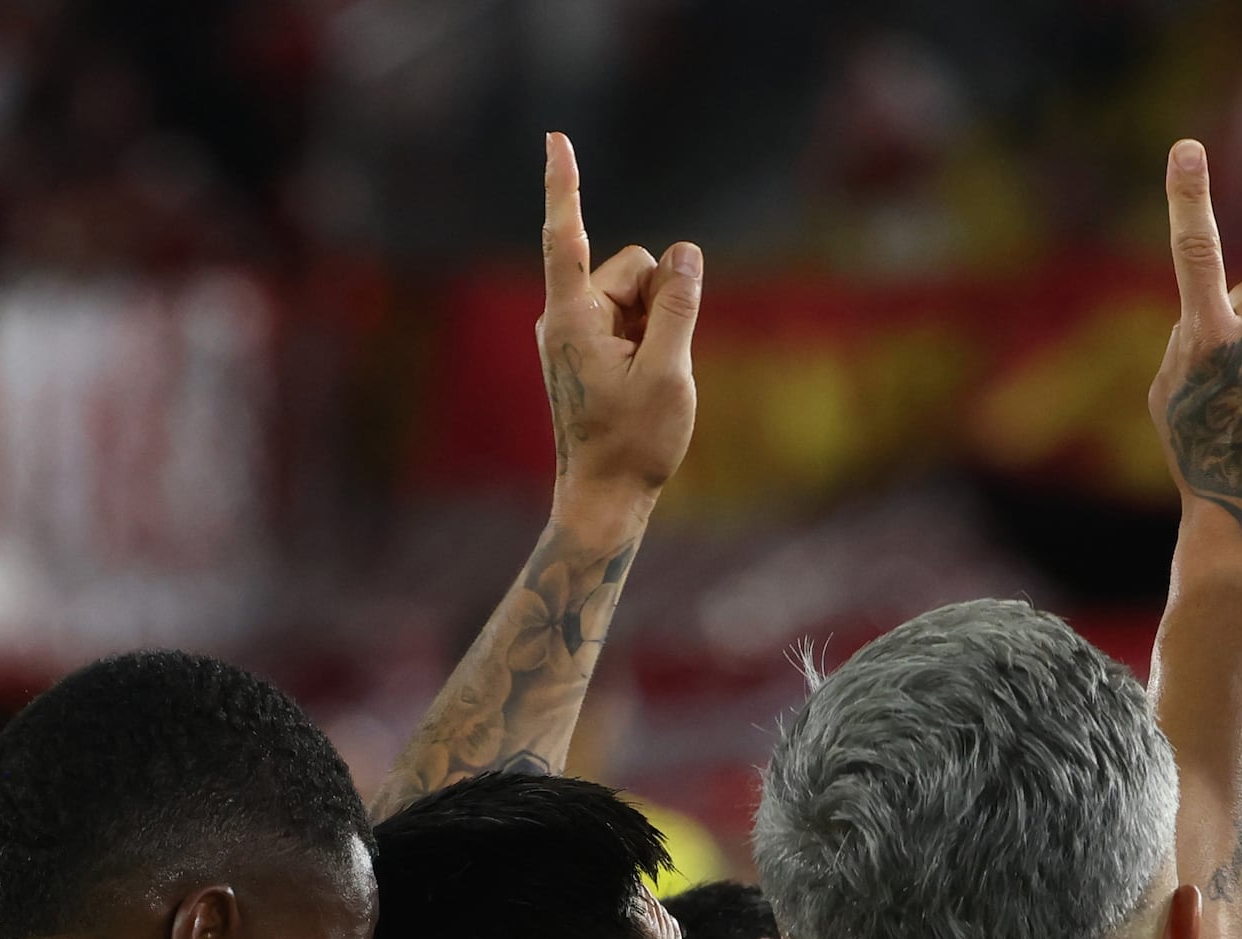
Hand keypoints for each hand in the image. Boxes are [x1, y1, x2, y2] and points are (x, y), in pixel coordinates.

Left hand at [538, 130, 700, 517]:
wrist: (605, 497)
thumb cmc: (634, 443)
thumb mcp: (669, 372)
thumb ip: (678, 305)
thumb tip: (685, 252)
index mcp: (572, 320)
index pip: (565, 238)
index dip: (564, 186)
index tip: (555, 138)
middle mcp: (564, 317)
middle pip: (631, 264)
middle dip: (657, 298)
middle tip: (656, 362)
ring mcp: (574, 331)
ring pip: (636, 291)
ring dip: (655, 323)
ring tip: (646, 378)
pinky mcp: (586, 345)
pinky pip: (632, 316)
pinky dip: (648, 337)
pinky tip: (642, 380)